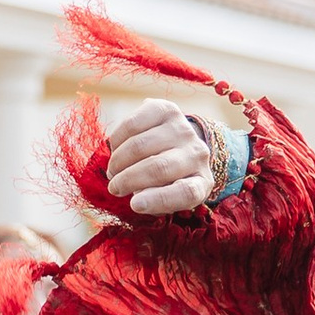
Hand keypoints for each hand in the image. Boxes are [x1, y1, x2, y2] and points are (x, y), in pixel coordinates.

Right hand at [102, 100, 219, 220]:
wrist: (175, 144)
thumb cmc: (167, 180)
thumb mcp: (167, 197)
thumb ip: (156, 201)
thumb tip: (137, 199)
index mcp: (201, 182)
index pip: (187, 192)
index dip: (159, 200)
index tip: (135, 205)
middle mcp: (198, 153)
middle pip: (159, 168)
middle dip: (128, 180)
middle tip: (114, 188)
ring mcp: (183, 129)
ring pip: (140, 146)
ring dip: (119, 161)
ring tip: (113, 171)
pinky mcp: (166, 109)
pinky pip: (132, 124)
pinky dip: (117, 140)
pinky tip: (115, 150)